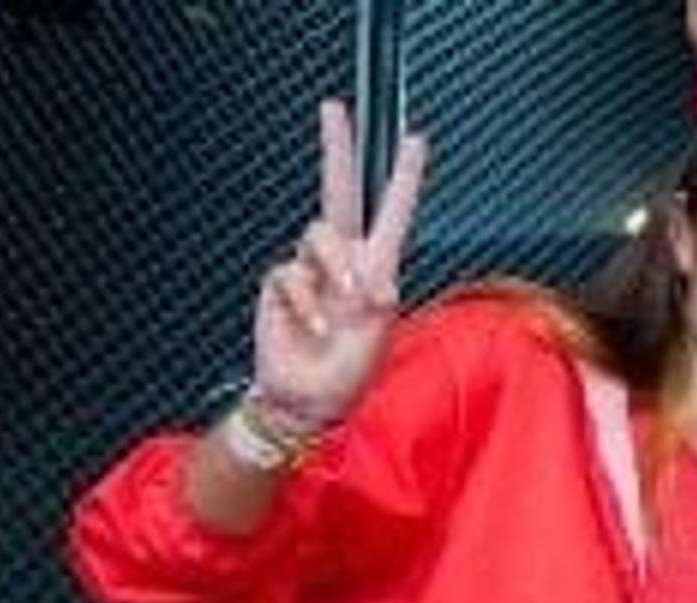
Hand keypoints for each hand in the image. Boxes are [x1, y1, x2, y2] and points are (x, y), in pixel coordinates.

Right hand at [251, 99, 428, 436]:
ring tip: (345, 302)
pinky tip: (315, 326)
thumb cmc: (347, 372)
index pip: (391, 214)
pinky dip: (305, 300)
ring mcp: (311, 268)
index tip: (415, 140)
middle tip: (333, 108)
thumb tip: (372, 280)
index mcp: (378, 268)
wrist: (307, 401)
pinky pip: (291, 273)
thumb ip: (376, 303)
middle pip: (339, 192)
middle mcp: (344, 260)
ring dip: (333, 265)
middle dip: (337, 149)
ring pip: (318, 233)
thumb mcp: (375, 337)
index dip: (403, 178)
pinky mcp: (281, 283)